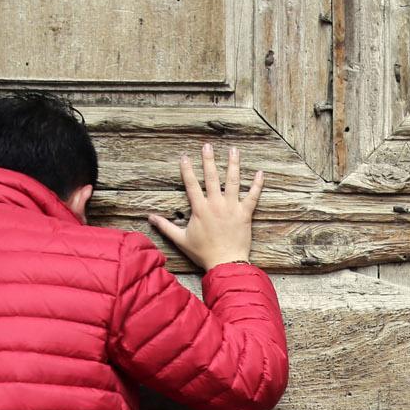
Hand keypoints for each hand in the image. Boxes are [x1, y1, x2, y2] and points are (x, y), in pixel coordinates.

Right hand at [147, 143, 263, 270]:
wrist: (225, 263)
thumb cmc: (203, 253)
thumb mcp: (181, 239)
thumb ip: (165, 227)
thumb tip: (149, 218)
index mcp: (200, 209)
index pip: (191, 184)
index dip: (187, 170)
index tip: (185, 156)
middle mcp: (216, 204)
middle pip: (211, 177)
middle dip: (209, 160)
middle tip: (207, 145)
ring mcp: (231, 208)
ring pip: (233, 182)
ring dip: (233, 164)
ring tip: (233, 150)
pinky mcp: (245, 214)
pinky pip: (253, 197)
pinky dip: (257, 185)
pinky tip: (260, 173)